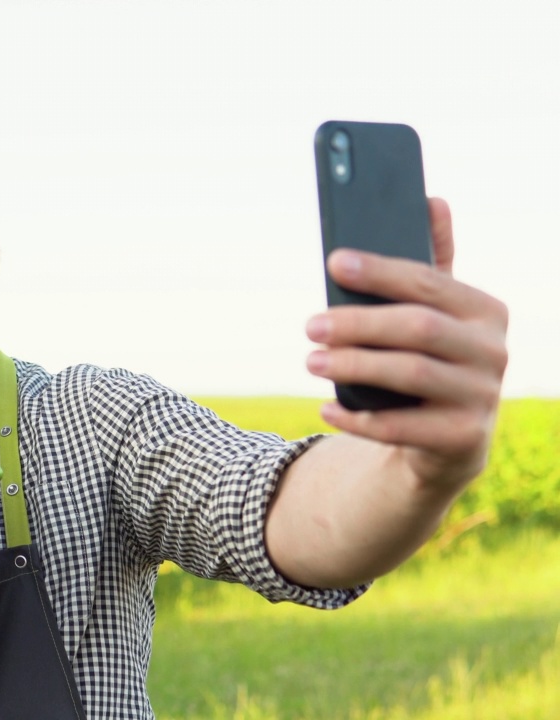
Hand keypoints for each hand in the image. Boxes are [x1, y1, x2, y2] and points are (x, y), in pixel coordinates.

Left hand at [304, 197, 508, 490]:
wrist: (446, 441)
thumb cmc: (430, 360)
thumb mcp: (433, 314)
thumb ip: (431, 263)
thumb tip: (433, 200)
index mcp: (485, 310)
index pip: (429, 282)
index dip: (380, 272)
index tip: (334, 262)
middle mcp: (493, 351)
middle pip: (418, 328)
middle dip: (358, 323)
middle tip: (310, 325)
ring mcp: (483, 397)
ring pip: (410, 374)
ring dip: (353, 365)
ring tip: (310, 360)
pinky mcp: (465, 440)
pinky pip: (404, 427)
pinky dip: (359, 418)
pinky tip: (326, 408)